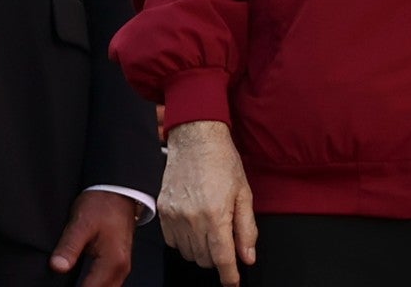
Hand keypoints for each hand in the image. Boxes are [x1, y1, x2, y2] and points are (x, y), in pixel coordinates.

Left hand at [48, 190, 139, 285]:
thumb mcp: (81, 223)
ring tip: (67, 283)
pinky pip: (106, 284)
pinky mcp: (117, 264)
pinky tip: (79, 283)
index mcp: (112, 262)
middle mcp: (120, 270)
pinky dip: (93, 286)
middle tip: (58, 285)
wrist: (118, 191)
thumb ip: (69, 246)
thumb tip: (57, 267)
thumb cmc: (102, 204)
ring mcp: (121, 268)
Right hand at [160, 120, 255, 285]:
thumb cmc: (221, 161)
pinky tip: (193, 226)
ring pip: (188, 253)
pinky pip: (172, 241)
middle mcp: (192, 218)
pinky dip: (184, 241)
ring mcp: (174, 215)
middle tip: (225, 241)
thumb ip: (246, 229)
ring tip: (209, 230)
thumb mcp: (244, 194)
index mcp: (215, 214)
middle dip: (217, 258)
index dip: (229, 275)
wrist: (195, 138)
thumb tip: (247, 256)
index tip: (233, 282)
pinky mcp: (162, 210)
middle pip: (204, 259)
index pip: (222, 258)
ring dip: (201, 251)